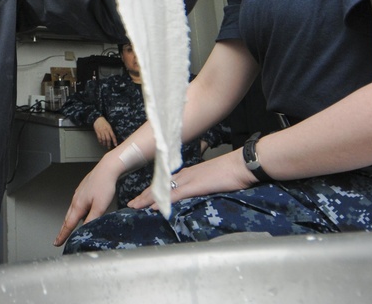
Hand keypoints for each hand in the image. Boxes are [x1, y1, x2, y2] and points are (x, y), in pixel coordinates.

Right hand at [54, 158, 123, 246]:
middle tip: (59, 239)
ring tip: (67, 229)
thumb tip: (84, 230)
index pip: (68, 224)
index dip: (62, 235)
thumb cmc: (104, 185)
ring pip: (72, 211)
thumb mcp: (100, 206)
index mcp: (78, 205)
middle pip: (67, 218)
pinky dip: (75, 212)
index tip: (57, 243)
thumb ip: (91, 219)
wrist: (107, 168)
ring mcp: (79, 194)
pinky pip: (76, 204)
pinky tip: (80, 213)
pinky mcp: (83, 190)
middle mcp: (76, 199)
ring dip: (68, 221)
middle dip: (63, 230)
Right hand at [93, 116, 117, 148]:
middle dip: (109, 144)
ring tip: (104, 145)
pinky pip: (99, 138)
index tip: (115, 145)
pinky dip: (100, 141)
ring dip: (104, 143)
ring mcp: (101, 131)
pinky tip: (101, 142)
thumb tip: (112, 137)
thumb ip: (110, 131)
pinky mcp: (97, 132)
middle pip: (108, 139)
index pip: (113, 136)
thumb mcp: (109, 126)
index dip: (114, 141)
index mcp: (109, 129)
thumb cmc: (104, 122)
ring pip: (103, 139)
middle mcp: (106, 130)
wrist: (98, 119)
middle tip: (109, 147)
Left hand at [127, 150, 255, 208]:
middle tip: (131, 204)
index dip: (152, 191)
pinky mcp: (195, 185)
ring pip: (163, 190)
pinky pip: (175, 195)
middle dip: (144, 196)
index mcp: (189, 173)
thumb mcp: (211, 179)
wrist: (241, 165)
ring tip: (135, 206)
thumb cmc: (230, 172)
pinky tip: (153, 207)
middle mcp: (185, 175)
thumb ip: (201, 185)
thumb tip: (195, 192)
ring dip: (147, 199)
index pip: (165, 183)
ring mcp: (189, 179)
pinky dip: (163, 201)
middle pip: (159, 186)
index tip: (141, 198)